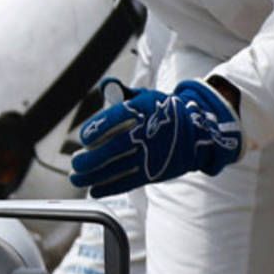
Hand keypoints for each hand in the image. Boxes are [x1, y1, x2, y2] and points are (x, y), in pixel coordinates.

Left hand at [70, 80, 241, 195]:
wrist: (197, 132)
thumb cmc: (162, 112)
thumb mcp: (145, 96)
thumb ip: (122, 92)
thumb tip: (105, 84)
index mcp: (145, 108)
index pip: (118, 117)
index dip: (98, 127)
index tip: (83, 137)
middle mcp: (149, 132)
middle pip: (116, 147)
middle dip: (92, 158)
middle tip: (75, 163)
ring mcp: (152, 154)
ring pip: (119, 167)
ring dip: (94, 176)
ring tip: (77, 178)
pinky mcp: (155, 172)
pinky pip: (129, 181)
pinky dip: (110, 187)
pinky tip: (94, 189)